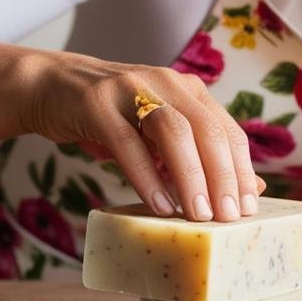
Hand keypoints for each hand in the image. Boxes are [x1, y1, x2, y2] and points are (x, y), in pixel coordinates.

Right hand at [18, 51, 260, 221]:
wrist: (51, 86)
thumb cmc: (113, 117)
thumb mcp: (158, 131)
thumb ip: (196, 153)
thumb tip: (249, 186)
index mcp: (187, 89)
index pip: (226, 129)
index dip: (241, 169)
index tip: (250, 207)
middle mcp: (165, 83)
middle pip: (206, 130)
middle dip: (223, 176)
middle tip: (229, 217)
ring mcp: (131, 90)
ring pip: (173, 132)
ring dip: (190, 177)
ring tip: (199, 215)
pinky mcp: (97, 104)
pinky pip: (128, 143)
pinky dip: (147, 177)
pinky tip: (160, 205)